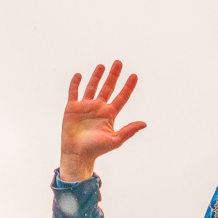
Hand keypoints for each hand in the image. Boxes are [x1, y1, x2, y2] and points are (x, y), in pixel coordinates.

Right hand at [60, 61, 145, 181]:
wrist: (77, 154)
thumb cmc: (96, 150)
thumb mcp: (115, 140)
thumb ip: (129, 131)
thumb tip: (144, 123)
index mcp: (109, 114)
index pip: (121, 97)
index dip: (128, 86)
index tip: (134, 75)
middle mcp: (98, 108)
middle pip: (108, 88)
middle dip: (113, 75)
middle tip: (118, 62)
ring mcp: (85, 107)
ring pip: (92, 87)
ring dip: (97, 76)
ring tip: (102, 65)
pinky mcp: (72, 108)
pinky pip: (74, 92)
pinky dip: (75, 83)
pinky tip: (79, 75)